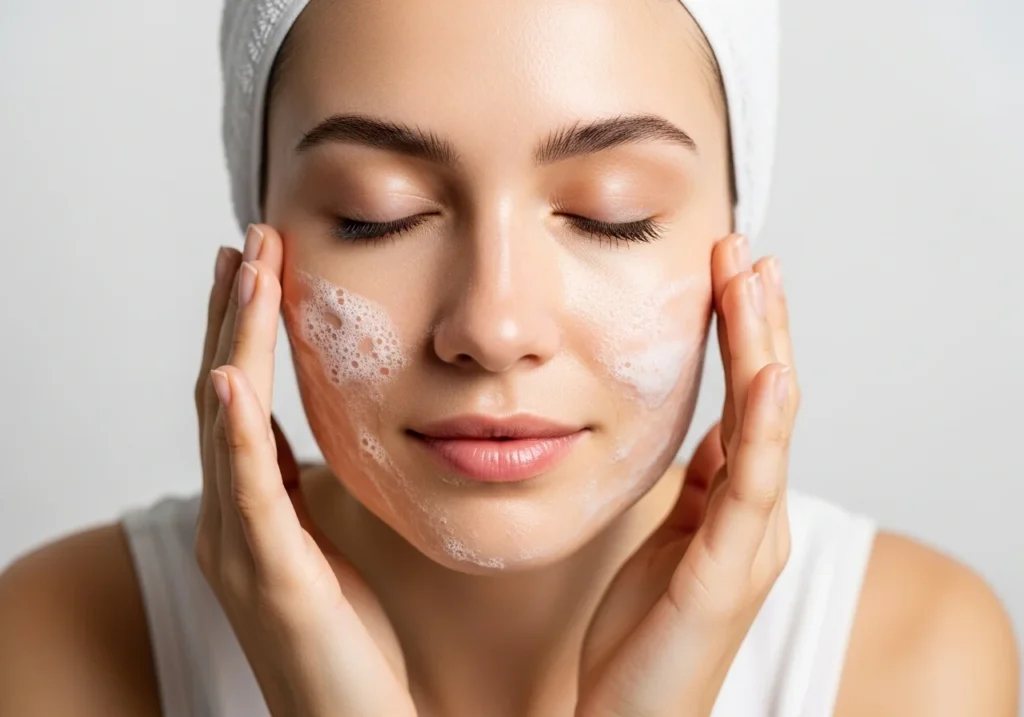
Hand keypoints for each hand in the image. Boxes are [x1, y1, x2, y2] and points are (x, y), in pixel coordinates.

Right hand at [193, 225, 415, 716]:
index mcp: (251, 510)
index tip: (257, 265)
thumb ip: (309, 495)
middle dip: (237, 313)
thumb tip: (315, 444)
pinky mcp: (270, 575)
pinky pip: (249, 491)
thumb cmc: (348, 641)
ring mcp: (243, 546)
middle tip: (250, 240)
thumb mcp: (328, 547)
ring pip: (226, 424)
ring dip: (237, 342)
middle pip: (222, 394)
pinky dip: (234, 432)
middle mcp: (232, 519)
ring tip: (247, 270)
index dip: (244, 330)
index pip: (238, 400)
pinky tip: (230, 376)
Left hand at [578, 234, 798, 716]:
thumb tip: (705, 436)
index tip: (728, 273)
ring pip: (766, 428)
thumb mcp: (668, 543)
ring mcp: (749, 544)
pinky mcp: (726, 574)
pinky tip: (768, 376)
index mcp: (736, 507)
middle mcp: (754, 518)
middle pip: (766, 400)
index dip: (743, 337)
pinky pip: (751, 489)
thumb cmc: (646, 636)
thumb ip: (695, 492)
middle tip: (744, 251)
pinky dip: (766, 428)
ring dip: (762, 349)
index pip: (747, 404)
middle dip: (757, 323)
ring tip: (754, 279)